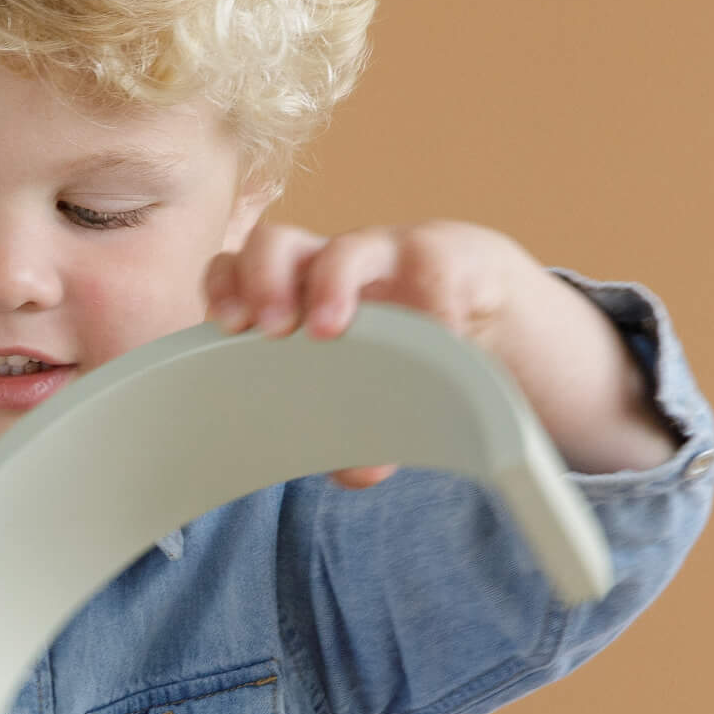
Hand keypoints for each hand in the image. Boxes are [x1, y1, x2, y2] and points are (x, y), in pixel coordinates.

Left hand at [206, 219, 539, 487]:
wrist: (488, 304)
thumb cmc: (405, 344)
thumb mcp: (366, 386)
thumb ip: (351, 431)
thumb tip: (356, 471)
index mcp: (297, 290)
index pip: (239, 268)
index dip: (225, 288)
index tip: (224, 326)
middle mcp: (331, 262)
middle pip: (274, 242)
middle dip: (261, 281)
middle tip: (271, 330)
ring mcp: (387, 254)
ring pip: (345, 246)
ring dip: (328, 285)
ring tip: (327, 330)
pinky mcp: (445, 257)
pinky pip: (430, 271)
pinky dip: (427, 307)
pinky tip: (433, 337)